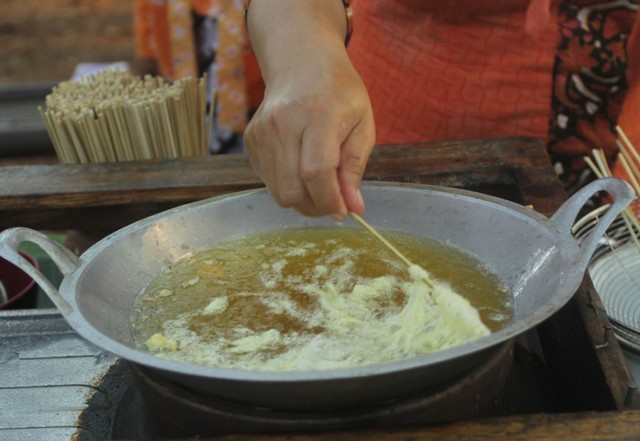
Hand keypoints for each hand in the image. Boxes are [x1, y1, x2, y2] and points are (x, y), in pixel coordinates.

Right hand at [244, 48, 374, 219]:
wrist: (301, 63)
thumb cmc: (339, 93)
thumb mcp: (362, 124)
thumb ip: (355, 168)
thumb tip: (353, 208)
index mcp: (317, 114)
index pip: (317, 171)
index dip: (330, 200)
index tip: (344, 211)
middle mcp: (283, 123)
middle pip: (292, 189)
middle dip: (316, 207)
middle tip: (334, 202)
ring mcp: (262, 132)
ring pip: (279, 192)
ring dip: (303, 200)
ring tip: (320, 183)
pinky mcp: (251, 140)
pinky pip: (268, 181)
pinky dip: (288, 185)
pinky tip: (300, 166)